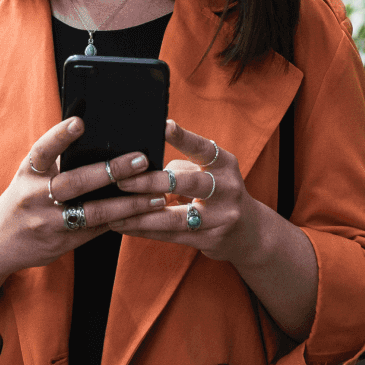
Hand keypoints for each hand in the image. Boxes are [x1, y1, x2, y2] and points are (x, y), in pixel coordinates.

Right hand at [0, 117, 166, 273]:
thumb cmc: (24, 198)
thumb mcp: (31, 175)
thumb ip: (58, 159)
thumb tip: (100, 135)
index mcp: (28, 172)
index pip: (43, 150)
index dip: (60, 136)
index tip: (80, 122)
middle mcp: (34, 197)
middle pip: (75, 182)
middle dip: (111, 171)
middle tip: (141, 160)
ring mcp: (47, 223)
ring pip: (92, 213)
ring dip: (127, 204)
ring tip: (155, 195)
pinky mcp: (59, 244)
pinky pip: (95, 232)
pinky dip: (120, 222)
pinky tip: (144, 215)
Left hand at [108, 119, 256, 264]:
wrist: (250, 232)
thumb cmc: (219, 193)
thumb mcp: (212, 173)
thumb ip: (182, 168)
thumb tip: (142, 170)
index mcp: (224, 164)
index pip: (202, 148)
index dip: (183, 137)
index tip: (163, 125)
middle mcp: (226, 188)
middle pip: (187, 183)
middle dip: (152, 182)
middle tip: (123, 180)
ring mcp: (221, 216)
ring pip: (175, 216)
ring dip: (141, 214)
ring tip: (114, 212)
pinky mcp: (211, 239)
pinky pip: (172, 235)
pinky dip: (146, 230)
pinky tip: (125, 227)